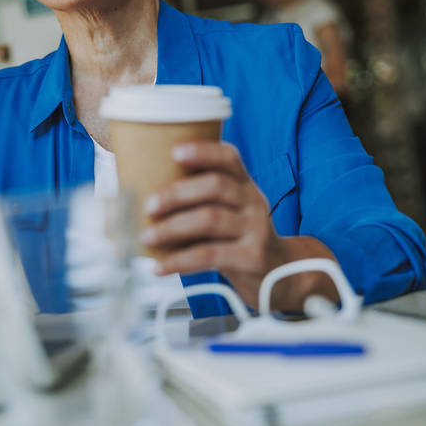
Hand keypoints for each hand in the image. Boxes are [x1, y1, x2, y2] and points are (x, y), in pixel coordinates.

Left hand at [141, 141, 338, 310]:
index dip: (203, 151)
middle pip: (215, 186)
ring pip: (210, 219)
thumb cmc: (240, 240)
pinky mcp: (252, 257)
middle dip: (176, 194)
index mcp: (245, 185)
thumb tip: (145, 198)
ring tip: (147, 236)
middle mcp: (253, 202)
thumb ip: (201, 201)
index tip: (174, 151)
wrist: (280, 274)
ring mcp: (256, 229)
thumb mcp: (229, 212)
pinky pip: (209, 255)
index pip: (229, 157)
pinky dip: (179, 261)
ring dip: (172, 227)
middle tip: (148, 206)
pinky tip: (160, 267)